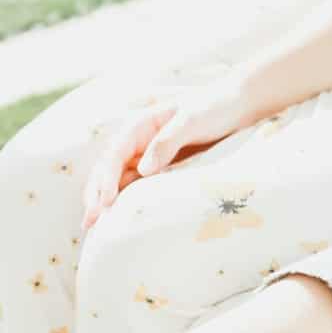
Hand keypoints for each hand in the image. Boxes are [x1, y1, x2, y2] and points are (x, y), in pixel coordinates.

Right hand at [82, 74, 255, 231]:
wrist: (241, 105)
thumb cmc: (215, 106)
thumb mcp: (192, 119)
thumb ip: (168, 140)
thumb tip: (143, 169)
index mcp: (141, 126)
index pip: (115, 155)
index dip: (107, 179)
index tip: (105, 202)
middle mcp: (141, 142)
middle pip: (110, 170)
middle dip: (96, 195)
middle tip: (89, 223)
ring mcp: (151, 156)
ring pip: (121, 180)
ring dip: (107, 201)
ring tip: (97, 227)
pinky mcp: (164, 167)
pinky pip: (141, 185)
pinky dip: (129, 200)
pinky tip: (123, 218)